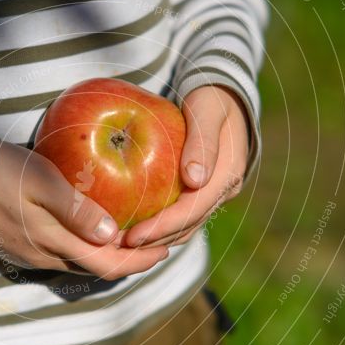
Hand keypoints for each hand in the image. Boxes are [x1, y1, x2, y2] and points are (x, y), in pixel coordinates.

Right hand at [0, 140, 169, 280]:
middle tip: (158, 243)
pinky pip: (62, 254)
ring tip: (132, 239)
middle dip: (130, 260)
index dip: (141, 260)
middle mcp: (44, 257)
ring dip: (108, 256)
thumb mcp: (40, 182)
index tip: (167, 248)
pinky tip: (92, 232)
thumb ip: (77, 210)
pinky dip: (86, 248)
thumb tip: (114, 236)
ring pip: (79, 262)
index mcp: (54, 244)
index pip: (110, 264)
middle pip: (98, 267)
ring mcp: (29, 254)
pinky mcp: (17, 246)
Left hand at [123, 85, 249, 247]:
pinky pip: (175, 216)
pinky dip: (153, 227)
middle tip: (117, 248)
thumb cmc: (211, 96)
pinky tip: (126, 230)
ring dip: (152, 241)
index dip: (163, 226)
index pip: (193, 210)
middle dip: (152, 242)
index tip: (133, 236)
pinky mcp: (196, 193)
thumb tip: (194, 179)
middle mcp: (220, 191)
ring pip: (181, 228)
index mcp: (226, 175)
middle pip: (186, 227)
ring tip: (118, 247)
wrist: (221, 95)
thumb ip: (202, 140)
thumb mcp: (208, 108)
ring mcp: (209, 195)